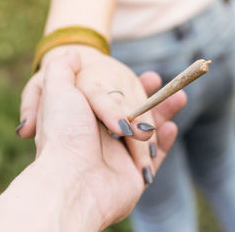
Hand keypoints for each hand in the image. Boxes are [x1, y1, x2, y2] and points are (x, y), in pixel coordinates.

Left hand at [19, 45, 161, 183]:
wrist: (71, 181)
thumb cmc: (62, 133)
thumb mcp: (53, 90)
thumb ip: (61, 70)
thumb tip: (71, 54)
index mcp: (85, 117)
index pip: (110, 98)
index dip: (129, 86)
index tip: (147, 77)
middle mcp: (102, 136)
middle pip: (133, 111)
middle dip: (150, 96)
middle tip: (160, 81)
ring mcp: (120, 155)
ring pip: (148, 130)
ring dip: (164, 112)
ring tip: (180, 95)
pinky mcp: (135, 173)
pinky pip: (154, 156)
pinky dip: (165, 141)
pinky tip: (172, 127)